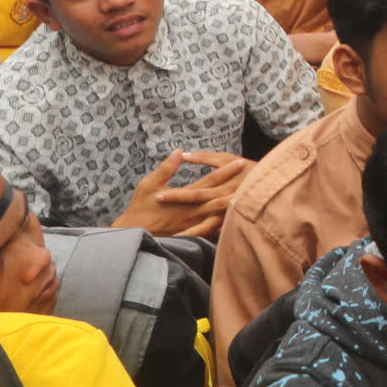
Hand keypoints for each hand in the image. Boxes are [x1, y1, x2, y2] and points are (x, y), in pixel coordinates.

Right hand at [112, 150, 250, 238]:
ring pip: (221, 213)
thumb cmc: (139, 208)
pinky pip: (213, 228)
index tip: (241, 162)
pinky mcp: (192, 233)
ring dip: (235, 204)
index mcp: (184, 196)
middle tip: (253, 176)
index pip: (211, 181)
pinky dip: (225, 222)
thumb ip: (166, 168)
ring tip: (251, 195)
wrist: (133, 235)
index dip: (227, 170)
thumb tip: (179, 151)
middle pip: (222, 196)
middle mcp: (193, 210)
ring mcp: (194, 223)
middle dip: (238, 185)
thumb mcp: (149, 184)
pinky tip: (237, 218)